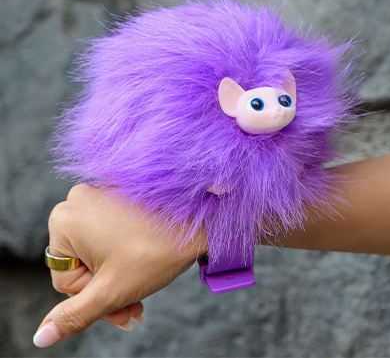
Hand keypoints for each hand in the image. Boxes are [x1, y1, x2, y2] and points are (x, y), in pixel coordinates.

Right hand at [33, 184, 206, 347]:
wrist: (206, 219)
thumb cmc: (158, 251)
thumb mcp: (111, 291)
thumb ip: (74, 315)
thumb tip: (40, 338)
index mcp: (63, 219)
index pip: (66, 279)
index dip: (95, 299)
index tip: (124, 310)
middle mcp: (78, 200)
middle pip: (84, 264)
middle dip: (109, 290)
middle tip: (136, 309)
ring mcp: (102, 193)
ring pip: (100, 251)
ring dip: (119, 276)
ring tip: (144, 291)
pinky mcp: (123, 192)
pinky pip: (114, 231)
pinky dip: (126, 253)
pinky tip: (147, 265)